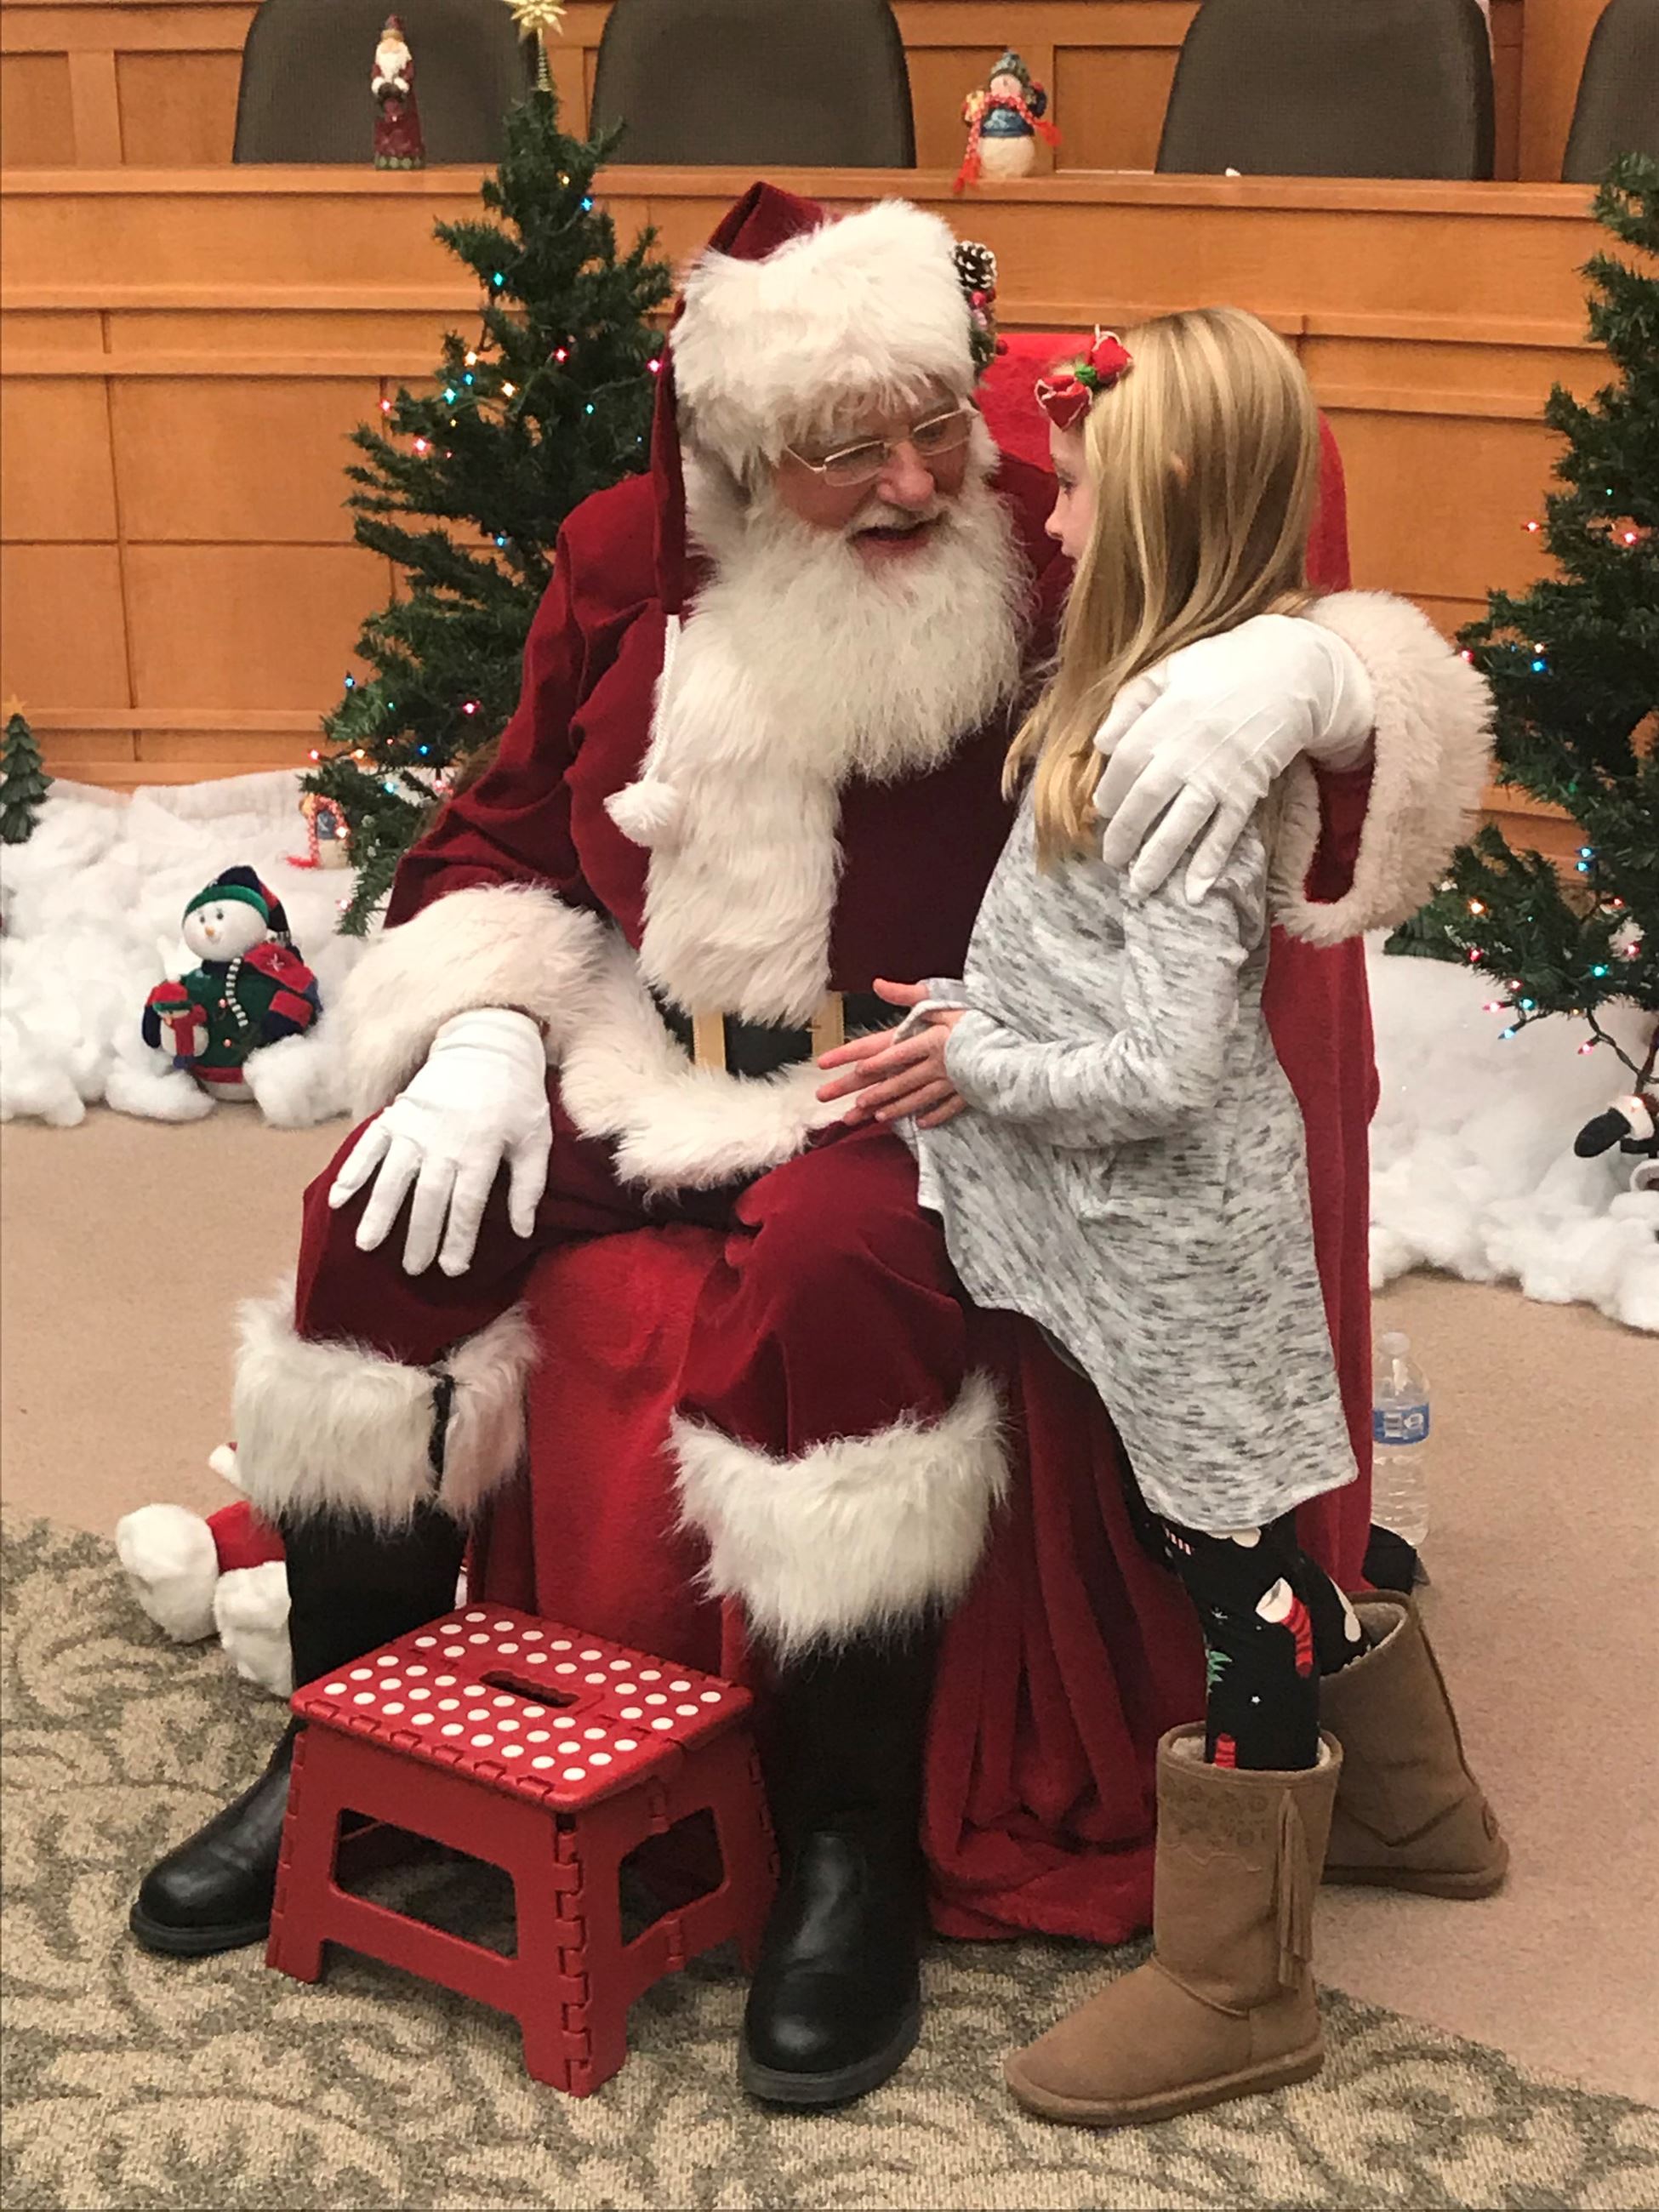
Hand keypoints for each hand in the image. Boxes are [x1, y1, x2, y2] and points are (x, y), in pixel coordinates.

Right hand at [328, 1007, 550, 1277]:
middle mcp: (444, 1140)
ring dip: (379, 1211)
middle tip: (411, 1269)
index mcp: (482, 1147)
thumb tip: (523, 1231)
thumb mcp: (536, 1138)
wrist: (486, 1044)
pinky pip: (369, 1145)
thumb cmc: (516, 1098)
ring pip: (393, 1175)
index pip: (467, 1202)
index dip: (459, 1237)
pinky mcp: (395, 1114)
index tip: (452, 1268)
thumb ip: (530, 1185)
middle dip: (419, 1235)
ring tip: (367, 1245)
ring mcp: (415, 1127)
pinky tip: (338, 1199)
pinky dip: (352, 1171)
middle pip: (428, 1196)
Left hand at [816, 980, 967, 1129]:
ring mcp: (952, 1083)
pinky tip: (922, 1123)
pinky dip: (934, 1116)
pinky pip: (948, 1108)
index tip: (856, 1071)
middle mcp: (937, 1066)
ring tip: (879, 1116)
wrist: (1016, 1054)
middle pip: (902, 1081)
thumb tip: (878, 984)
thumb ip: (911, 996)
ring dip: (898, 1108)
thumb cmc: (980, 1025)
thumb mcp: (945, 1003)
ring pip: (919, 1098)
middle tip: (856, 1105)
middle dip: (877, 1094)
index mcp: (930, 1043)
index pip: (895, 1054)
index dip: (874, 1063)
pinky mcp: (968, 1094)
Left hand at [1093, 614, 1374, 900]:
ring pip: (1180, 823)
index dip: (1109, 791)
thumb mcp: (1172, 668)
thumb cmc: (1225, 666)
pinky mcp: (1247, 789)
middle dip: (1124, 834)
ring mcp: (1218, 773)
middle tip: (1111, 859)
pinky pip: (1225, 832)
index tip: (1102, 812)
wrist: (1290, 671)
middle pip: (1144, 800)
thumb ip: (1132, 701)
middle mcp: (1186, 750)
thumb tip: (1101, 743)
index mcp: (1164, 717)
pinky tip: (1194, 891)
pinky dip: (1210, 862)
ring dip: (1157, 859)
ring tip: (1140, 887)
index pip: (1124, 764)